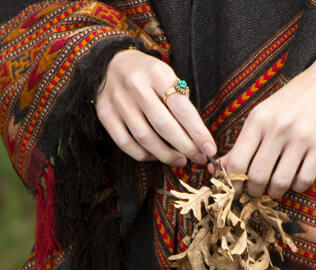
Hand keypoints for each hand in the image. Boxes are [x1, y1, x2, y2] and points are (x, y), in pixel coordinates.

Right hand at [95, 48, 217, 166]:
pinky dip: (143, 154)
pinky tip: (155, 156)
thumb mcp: (166, 76)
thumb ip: (180, 101)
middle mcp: (136, 87)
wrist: (109, 63)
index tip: (210, 149)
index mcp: (157, 74)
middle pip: (164, 125)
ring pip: (144, 138)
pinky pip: (125, 143)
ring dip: (166, 155)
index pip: (182, 108)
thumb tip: (197, 136)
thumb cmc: (147, 74)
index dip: (198, 132)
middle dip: (185, 147)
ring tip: (180, 160)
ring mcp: (118, 101)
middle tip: (198, 158)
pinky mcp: (105, 114)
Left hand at [214, 62, 315, 198]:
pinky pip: (305, 179)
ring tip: (275, 189)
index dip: (234, 183)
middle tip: (257, 192)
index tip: (237, 190)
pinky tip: (296, 181)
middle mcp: (278, 128)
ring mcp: (301, 136)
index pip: (237, 162)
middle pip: (257, 176)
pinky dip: (298, 187)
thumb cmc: (294, 99)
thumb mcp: (264, 113)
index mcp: (258, 119)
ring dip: (276, 192)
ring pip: (280, 181)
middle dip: (255, 191)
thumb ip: (244, 141)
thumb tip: (219, 167)